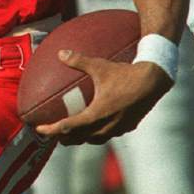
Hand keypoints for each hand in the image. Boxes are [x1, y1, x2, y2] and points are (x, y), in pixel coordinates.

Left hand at [35, 50, 171, 144]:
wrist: (154, 81)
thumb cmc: (125, 73)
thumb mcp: (100, 66)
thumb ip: (79, 61)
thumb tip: (60, 53)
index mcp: (96, 114)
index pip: (68, 128)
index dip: (51, 130)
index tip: (39, 129)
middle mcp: (105, 126)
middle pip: (78, 139)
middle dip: (63, 138)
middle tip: (53, 133)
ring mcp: (117, 129)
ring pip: (94, 140)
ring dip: (81, 137)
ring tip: (72, 133)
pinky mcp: (127, 127)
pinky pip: (108, 134)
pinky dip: (97, 132)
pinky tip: (97, 124)